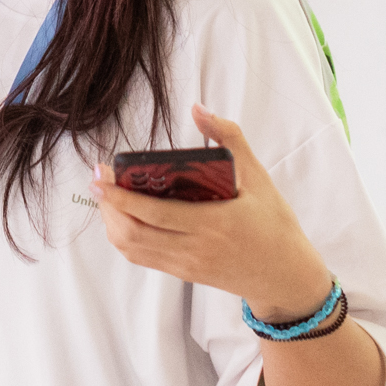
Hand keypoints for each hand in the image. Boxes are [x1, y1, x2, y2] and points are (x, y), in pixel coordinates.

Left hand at [92, 104, 332, 320]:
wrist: (286, 276)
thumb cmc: (275, 225)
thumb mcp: (258, 178)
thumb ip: (229, 139)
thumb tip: (199, 109)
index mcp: (213, 223)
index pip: (154, 213)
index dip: (121, 196)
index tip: (101, 176)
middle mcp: (195, 248)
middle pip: (133, 233)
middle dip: (108, 207)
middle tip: (99, 180)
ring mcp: (187, 264)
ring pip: (133, 248)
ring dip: (112, 222)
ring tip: (108, 196)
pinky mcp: (184, 273)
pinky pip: (144, 257)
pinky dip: (125, 238)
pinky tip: (123, 217)